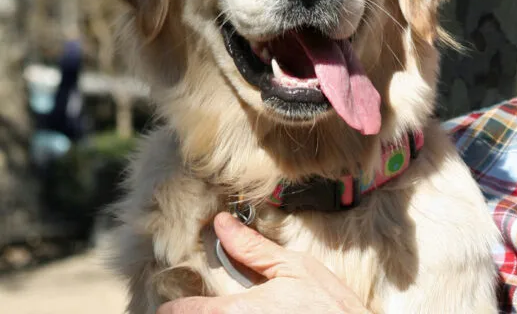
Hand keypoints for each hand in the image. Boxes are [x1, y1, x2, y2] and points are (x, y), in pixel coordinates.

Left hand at [156, 212, 369, 313]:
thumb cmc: (329, 307)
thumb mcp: (295, 268)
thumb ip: (253, 249)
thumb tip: (222, 224)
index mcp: (232, 311)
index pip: (179, 312)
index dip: (175, 306)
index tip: (177, 303)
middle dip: (200, 311)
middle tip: (217, 302)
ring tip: (247, 307)